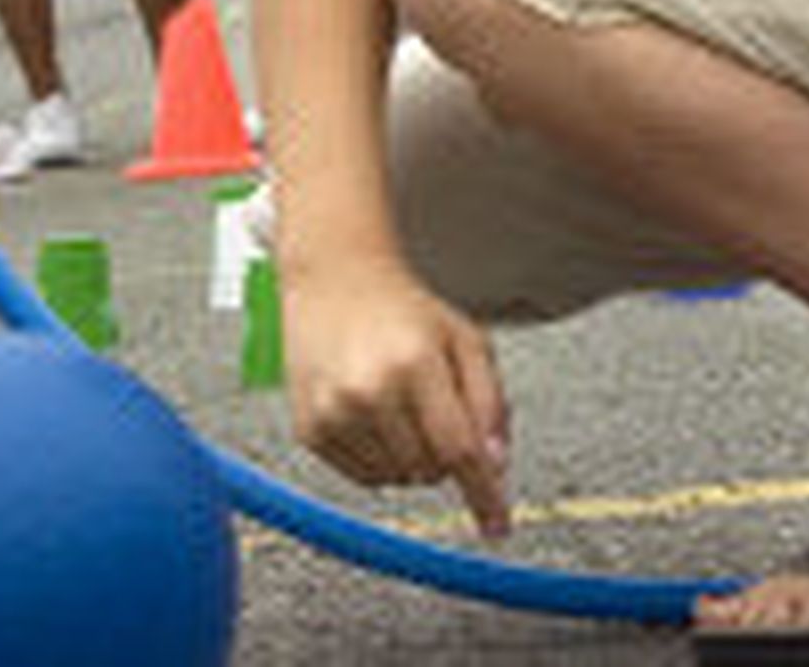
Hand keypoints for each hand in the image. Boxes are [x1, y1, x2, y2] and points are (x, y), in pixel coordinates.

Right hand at [283, 256, 511, 536]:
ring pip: (398, 480)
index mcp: (417, 361)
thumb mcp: (465, 339)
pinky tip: (378, 418)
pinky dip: (383, 462)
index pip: (459, 448)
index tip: (498, 526)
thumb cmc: (405, 310)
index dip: (483, 493)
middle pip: (431, 470)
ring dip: (414, 459)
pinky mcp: (311, 430)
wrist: (335, 281)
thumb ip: (489, 401)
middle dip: (447, 454)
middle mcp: (371, 390)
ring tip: (404, 407)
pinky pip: (365, 480)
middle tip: (437, 410)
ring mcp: (335, 412)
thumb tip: (496, 465)